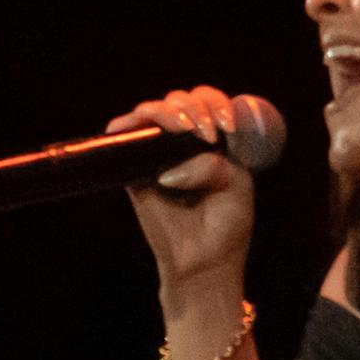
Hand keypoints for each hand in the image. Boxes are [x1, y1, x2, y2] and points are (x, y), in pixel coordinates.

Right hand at [109, 88, 257, 289]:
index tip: (226, 128)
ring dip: (169, 112)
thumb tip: (169, 170)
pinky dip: (133, 123)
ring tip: (183, 130)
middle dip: (196, 108)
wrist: (205, 260)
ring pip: (154, 109)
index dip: (216, 105)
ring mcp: (157, 152)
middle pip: (182, 99)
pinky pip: (124, 133)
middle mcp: (184, 140)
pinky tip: (152, 129)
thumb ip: (211, 166)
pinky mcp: (134, 169)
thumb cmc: (225, 223)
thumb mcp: (235, 186)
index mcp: (215, 139)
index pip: (210, 102)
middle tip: (206, 134)